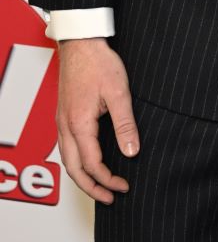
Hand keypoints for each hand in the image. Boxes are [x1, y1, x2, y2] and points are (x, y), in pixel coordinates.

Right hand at [56, 38, 138, 203]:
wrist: (81, 43)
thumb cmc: (99, 63)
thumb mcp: (119, 93)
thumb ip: (125, 124)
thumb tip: (131, 151)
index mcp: (79, 124)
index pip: (92, 164)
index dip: (108, 179)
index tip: (124, 186)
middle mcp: (65, 126)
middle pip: (74, 169)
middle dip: (91, 188)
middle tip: (110, 198)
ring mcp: (62, 121)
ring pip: (67, 160)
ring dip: (82, 177)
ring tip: (99, 187)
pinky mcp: (64, 115)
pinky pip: (66, 147)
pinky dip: (77, 162)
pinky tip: (88, 162)